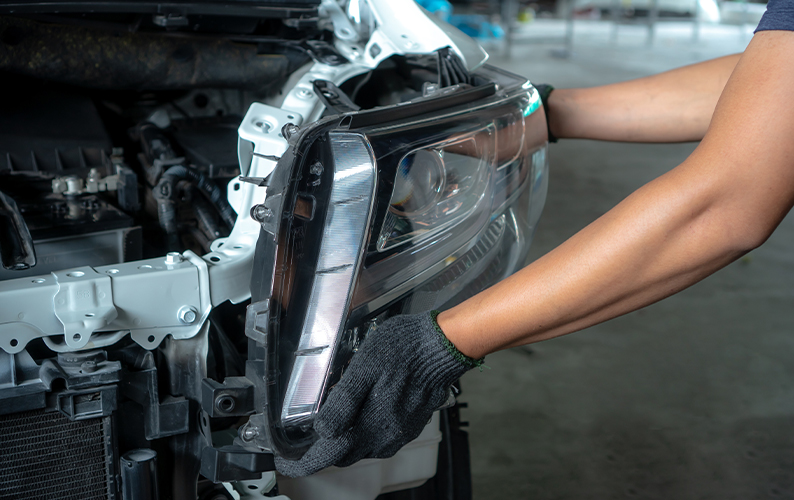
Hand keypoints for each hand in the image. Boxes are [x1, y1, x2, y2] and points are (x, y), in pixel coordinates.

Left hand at [275, 311, 481, 477]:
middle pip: (343, 454)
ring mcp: (401, 432)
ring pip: (362, 446)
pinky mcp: (410, 424)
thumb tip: (323, 431)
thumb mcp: (364, 367)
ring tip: (336, 415)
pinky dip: (365, 429)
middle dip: (324, 449)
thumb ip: (343, 402)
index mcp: (371, 426)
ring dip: (346, 437)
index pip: (328, 457)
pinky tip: (363, 407)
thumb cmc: (405, 349)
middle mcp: (386, 437)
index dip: (303, 462)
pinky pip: (380, 436)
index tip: (288, 461)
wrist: (443, 345)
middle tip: (307, 435)